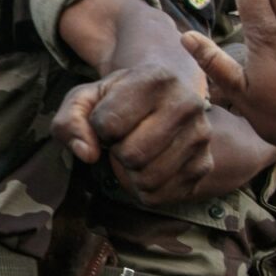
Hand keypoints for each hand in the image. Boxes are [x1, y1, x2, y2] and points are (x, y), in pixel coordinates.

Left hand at [53, 65, 212, 204]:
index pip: (108, 124)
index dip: (98, 127)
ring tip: (135, 152)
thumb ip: (70, 120)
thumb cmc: (118, 100)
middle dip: (116, 151)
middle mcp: (186, 104)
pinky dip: (144, 190)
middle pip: (131, 155)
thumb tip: (87, 153)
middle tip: (123, 138)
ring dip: (130, 173)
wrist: (161, 99)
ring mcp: (200, 136)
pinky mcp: (205, 165)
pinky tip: (147, 167)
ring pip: (148, 179)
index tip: (108, 118)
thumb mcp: (85, 99)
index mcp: (155, 79)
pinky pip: (161, 196)